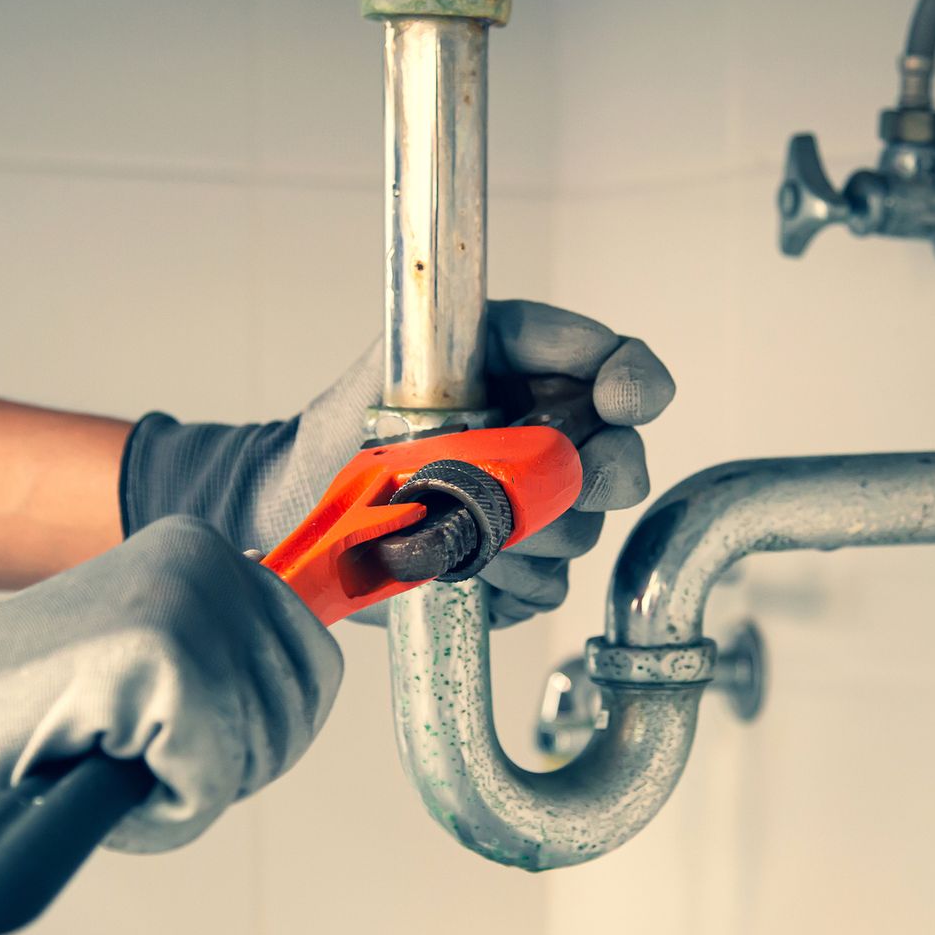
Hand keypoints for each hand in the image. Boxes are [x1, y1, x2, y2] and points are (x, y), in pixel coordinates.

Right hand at [0, 517, 341, 851]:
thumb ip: (231, 665)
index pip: (313, 667)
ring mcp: (183, 598)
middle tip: (128, 757)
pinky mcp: (155, 654)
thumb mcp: (149, 665)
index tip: (173, 741)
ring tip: (102, 756)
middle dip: (225, 767)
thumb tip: (310, 690)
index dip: (254, 735)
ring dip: (183, 792)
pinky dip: (158, 813)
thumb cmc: (22, 716)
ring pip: (257, 750)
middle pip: (296, 710)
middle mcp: (205, 556)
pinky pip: (211, 779)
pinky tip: (89, 771)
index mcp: (208, 550)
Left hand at [121, 301, 674, 625]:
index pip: (621, 368)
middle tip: (554, 477)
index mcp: (532, 374)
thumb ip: (479, 347)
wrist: (297, 510)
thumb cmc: (346, 427)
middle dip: (595, 471)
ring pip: (583, 530)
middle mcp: (552, 441)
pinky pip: (548, 587)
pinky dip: (500, 580)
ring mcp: (544, 513)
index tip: (620, 402)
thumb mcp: (405, 365)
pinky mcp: (525, 576)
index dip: (636, 384)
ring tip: (451, 517)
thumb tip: (560, 352)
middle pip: (623, 459)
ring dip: (520, 531)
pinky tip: (453, 560)